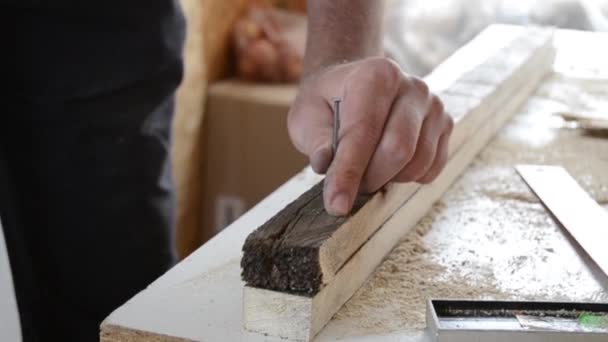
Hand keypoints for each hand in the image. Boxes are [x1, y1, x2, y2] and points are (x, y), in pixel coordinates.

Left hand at [287, 57, 452, 215]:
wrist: (353, 86)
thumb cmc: (327, 103)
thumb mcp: (306, 117)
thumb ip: (315, 140)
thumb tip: (326, 162)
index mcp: (375, 76)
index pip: (363, 133)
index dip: (348, 173)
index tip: (336, 206)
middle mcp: (411, 86)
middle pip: (398, 150)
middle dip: (370, 178)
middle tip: (349, 184)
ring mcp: (433, 105)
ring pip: (417, 163)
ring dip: (388, 179)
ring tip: (366, 169)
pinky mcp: (445, 124)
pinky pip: (432, 167)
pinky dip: (408, 178)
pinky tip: (389, 165)